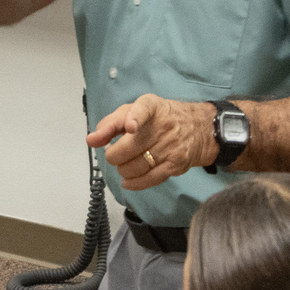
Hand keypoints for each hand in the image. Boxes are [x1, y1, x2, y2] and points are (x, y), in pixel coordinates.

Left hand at [87, 95, 216, 189]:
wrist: (198, 128)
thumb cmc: (159, 119)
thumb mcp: (135, 111)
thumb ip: (110, 124)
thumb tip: (92, 140)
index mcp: (151, 106)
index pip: (142, 109)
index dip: (135, 118)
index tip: (130, 127)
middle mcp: (162, 125)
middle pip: (127, 148)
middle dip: (114, 155)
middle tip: (115, 153)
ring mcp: (170, 146)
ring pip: (134, 167)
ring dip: (123, 169)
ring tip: (126, 163)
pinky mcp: (175, 164)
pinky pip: (149, 179)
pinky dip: (133, 183)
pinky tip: (128, 180)